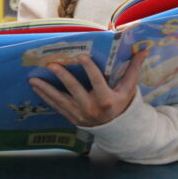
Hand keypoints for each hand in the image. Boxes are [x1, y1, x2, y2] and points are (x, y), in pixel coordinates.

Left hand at [29, 50, 148, 127]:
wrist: (116, 129)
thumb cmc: (122, 103)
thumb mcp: (129, 88)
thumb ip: (133, 69)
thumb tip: (144, 49)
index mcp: (107, 99)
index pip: (97, 82)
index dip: (89, 69)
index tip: (81, 56)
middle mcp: (92, 108)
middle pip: (75, 90)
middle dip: (62, 77)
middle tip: (51, 64)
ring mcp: (80, 114)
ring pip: (60, 100)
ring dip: (46, 89)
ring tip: (33, 79)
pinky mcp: (72, 118)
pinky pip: (56, 106)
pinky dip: (45, 97)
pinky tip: (36, 87)